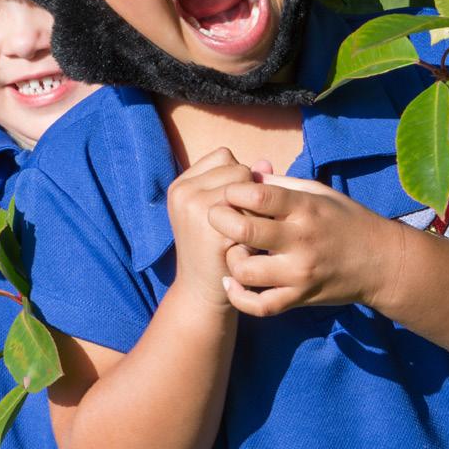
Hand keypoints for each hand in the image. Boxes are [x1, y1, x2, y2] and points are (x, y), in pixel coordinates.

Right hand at [167, 148, 253, 309]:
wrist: (202, 292)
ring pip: (248, 186)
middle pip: (238, 168)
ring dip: (255, 208)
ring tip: (244, 233)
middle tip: (240, 224)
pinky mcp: (212, 226)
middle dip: (248, 193)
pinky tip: (248, 245)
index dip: (238, 179)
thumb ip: (241, 184)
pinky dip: (258, 225)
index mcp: (181, 184)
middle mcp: (184, 192)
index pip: (224, 156)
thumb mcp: (221, 212)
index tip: (232, 207)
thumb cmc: (216, 250)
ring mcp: (195, 207)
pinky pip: (253, 208)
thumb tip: (267, 163)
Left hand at [207, 173, 397, 316]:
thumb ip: (281, 185)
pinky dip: (239, 298)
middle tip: (217, 218)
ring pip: (245, 271)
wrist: (382, 263)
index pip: (257, 195)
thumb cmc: (346, 220)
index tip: (229, 192)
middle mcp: (301, 240)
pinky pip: (260, 305)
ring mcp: (300, 273)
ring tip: (234, 250)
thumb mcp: (319, 193)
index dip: (233, 191)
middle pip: (244, 230)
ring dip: (230, 259)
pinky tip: (232, 283)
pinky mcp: (299, 298)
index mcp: (305, 208)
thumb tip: (247, 174)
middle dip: (221, 221)